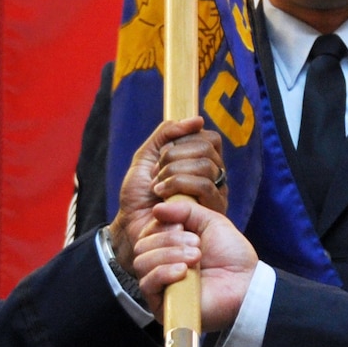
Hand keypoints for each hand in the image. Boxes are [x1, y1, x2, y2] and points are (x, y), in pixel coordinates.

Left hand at [107, 117, 224, 268]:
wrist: (131, 226)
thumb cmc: (139, 195)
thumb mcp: (145, 156)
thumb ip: (166, 134)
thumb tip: (199, 120)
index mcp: (201, 161)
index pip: (208, 137)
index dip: (183, 140)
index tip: (162, 155)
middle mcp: (213, 176)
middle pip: (208, 148)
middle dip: (175, 156)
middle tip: (156, 173)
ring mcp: (216, 193)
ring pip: (207, 166)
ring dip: (174, 172)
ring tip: (157, 186)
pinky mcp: (213, 211)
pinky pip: (205, 186)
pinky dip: (178, 184)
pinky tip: (162, 196)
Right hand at [132, 200, 256, 329]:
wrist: (247, 283)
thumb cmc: (231, 254)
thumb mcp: (210, 222)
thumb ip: (185, 210)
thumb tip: (156, 209)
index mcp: (169, 246)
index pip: (147, 232)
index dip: (162, 226)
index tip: (184, 226)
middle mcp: (161, 265)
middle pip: (142, 246)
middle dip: (168, 240)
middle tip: (195, 243)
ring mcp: (160, 285)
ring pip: (142, 263)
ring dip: (169, 254)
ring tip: (196, 257)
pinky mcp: (162, 304)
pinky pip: (147, 284)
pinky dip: (163, 272)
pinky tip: (183, 271)